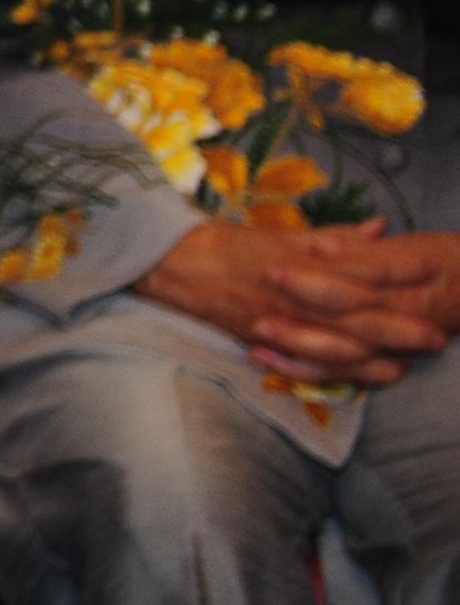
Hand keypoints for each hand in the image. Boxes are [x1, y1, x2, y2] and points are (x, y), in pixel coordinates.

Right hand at [144, 222, 459, 387]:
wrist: (170, 265)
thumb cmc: (225, 244)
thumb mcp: (279, 234)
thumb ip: (332, 238)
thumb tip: (381, 228)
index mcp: (299, 272)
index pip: (358, 288)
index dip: (395, 293)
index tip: (430, 297)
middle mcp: (293, 305)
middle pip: (355, 325)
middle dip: (398, 334)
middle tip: (435, 339)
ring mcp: (280, 329)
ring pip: (336, 351)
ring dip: (374, 360)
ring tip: (406, 366)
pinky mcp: (266, 345)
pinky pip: (308, 365)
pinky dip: (337, 372)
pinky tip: (361, 376)